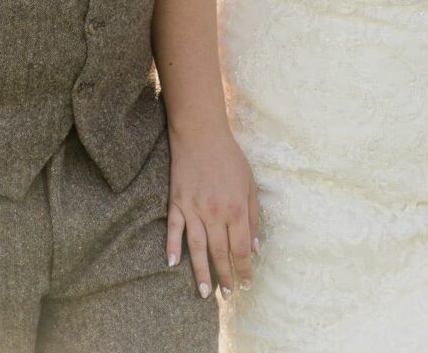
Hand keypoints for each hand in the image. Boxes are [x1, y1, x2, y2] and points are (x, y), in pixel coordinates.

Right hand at [166, 127, 258, 300]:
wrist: (201, 134)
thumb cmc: (229, 158)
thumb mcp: (250, 184)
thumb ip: (254, 216)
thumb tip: (255, 247)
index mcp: (236, 209)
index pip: (241, 250)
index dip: (244, 270)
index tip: (246, 283)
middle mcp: (215, 213)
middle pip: (220, 253)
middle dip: (225, 276)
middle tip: (227, 294)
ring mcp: (194, 208)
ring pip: (197, 248)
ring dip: (201, 272)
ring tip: (206, 292)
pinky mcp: (177, 202)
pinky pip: (173, 228)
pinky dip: (172, 246)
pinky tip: (172, 263)